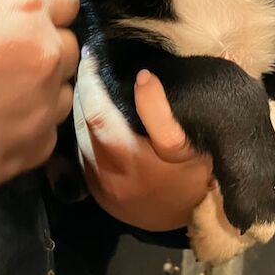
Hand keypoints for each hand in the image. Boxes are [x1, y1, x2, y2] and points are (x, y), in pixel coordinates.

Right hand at [0, 0, 79, 195]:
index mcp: (25, 8)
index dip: (44, 6)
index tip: (20, 18)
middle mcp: (45, 53)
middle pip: (68, 44)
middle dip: (43, 47)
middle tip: (2, 59)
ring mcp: (44, 104)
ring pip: (64, 89)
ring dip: (42, 88)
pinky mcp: (36, 147)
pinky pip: (48, 130)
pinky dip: (29, 127)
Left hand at [74, 52, 213, 231]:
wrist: (195, 217)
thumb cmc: (197, 173)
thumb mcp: (187, 142)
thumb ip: (162, 111)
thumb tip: (143, 76)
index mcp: (132, 160)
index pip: (98, 114)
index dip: (91, 81)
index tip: (92, 56)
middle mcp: (110, 175)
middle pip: (82, 123)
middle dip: (83, 90)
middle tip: (88, 63)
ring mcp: (101, 187)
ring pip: (78, 138)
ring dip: (80, 109)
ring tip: (88, 83)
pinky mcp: (98, 194)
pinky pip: (81, 155)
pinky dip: (83, 131)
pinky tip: (90, 114)